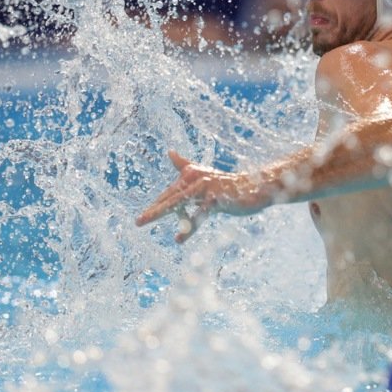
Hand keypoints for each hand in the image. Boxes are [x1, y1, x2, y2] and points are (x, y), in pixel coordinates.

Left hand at [135, 150, 261, 242]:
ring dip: (161, 213)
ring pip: (180, 202)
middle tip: (138, 222)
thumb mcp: (204, 175)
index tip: (142, 219)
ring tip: (149, 224)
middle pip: (171, 196)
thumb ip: (185, 165)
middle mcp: (196, 178)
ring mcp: (206, 188)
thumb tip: (169, 152)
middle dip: (154, 210)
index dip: (157, 205)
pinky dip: (189, 228)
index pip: (170, 192)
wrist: (254, 187)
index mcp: (191, 174)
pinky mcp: (217, 199)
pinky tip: (179, 239)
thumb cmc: (226, 184)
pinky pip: (199, 215)